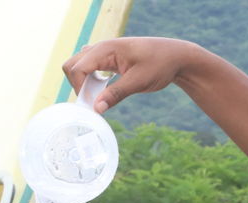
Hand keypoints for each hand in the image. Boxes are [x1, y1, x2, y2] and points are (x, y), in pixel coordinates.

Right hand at [63, 37, 194, 114]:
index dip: (79, 88)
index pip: (77, 68)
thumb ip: (116, 94)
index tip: (92, 105)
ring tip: (99, 99)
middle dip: (77, 85)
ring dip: (84, 83)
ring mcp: (104, 53)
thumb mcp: (138, 82)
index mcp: (106, 49)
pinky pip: (90, 68)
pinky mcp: (109, 59)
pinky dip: (91, 81)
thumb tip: (96, 109)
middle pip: (72, 65)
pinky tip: (104, 92)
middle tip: (93, 102)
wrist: (175, 57)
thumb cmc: (159, 65)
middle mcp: (101, 48)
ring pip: (79, 66)